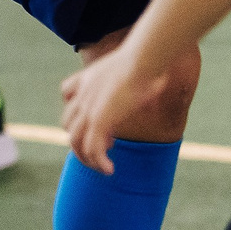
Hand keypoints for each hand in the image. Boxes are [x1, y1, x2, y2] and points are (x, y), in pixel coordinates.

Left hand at [60, 46, 167, 175]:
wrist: (142, 60)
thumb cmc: (147, 60)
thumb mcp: (137, 67)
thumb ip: (141, 75)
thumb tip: (163, 77)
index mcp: (88, 78)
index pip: (67, 93)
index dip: (78, 107)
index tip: (99, 117)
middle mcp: (83, 95)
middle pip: (68, 124)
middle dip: (82, 139)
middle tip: (107, 144)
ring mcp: (88, 110)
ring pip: (75, 142)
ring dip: (87, 158)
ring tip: (103, 166)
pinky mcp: (99, 121)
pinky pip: (92, 149)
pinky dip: (99, 162)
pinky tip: (111, 169)